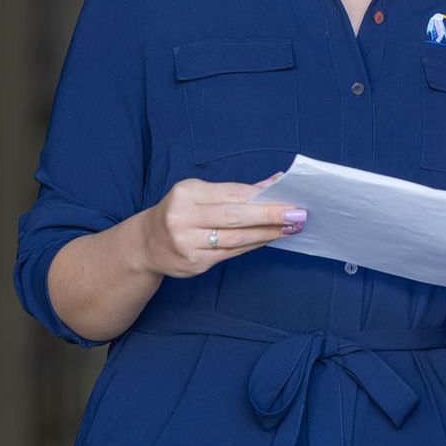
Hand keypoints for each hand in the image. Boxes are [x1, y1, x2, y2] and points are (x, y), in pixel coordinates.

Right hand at [134, 176, 303, 278]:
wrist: (146, 244)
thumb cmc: (180, 212)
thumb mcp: (199, 194)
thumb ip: (234, 191)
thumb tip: (275, 182)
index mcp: (186, 193)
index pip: (232, 194)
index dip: (262, 196)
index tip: (289, 197)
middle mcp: (183, 218)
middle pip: (236, 217)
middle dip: (270, 215)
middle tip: (298, 215)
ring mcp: (187, 243)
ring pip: (236, 239)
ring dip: (267, 233)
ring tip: (291, 228)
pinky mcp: (193, 263)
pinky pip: (231, 254)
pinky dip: (253, 246)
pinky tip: (269, 239)